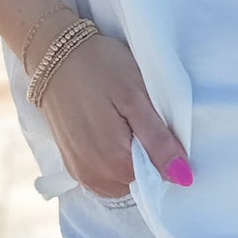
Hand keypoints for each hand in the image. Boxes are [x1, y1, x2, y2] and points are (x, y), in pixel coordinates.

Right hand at [37, 32, 190, 197]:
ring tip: (120, 124)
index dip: (163, 153)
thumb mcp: (136, 97)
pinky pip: (102, 177)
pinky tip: (107, 133)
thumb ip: (159, 141)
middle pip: (138, 180)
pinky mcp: (71, 164)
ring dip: (127, 160)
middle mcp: (95, 176)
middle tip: (135, 118)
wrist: (55, 55)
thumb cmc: (100, 68)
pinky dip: (110, 161)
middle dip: (144, 156)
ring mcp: (80, 172)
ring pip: (121, 181)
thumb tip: (182, 177)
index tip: (153, 125)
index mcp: (115, 162)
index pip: (157, 177)